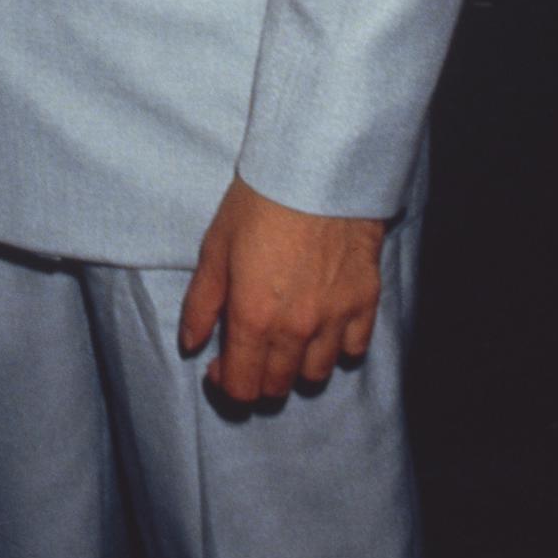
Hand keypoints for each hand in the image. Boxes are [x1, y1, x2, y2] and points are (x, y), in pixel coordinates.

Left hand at [179, 175, 384, 403]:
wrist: (316, 169)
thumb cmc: (258, 202)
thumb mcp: (215, 247)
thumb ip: (201, 303)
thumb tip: (192, 345)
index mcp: (254, 318)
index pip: (242, 387)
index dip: (227, 385)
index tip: (220, 365)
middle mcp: (296, 329)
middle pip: (278, 387)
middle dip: (258, 379)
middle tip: (250, 352)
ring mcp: (335, 319)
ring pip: (317, 375)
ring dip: (297, 367)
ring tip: (286, 340)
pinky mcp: (365, 302)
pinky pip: (355, 349)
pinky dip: (339, 347)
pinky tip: (324, 327)